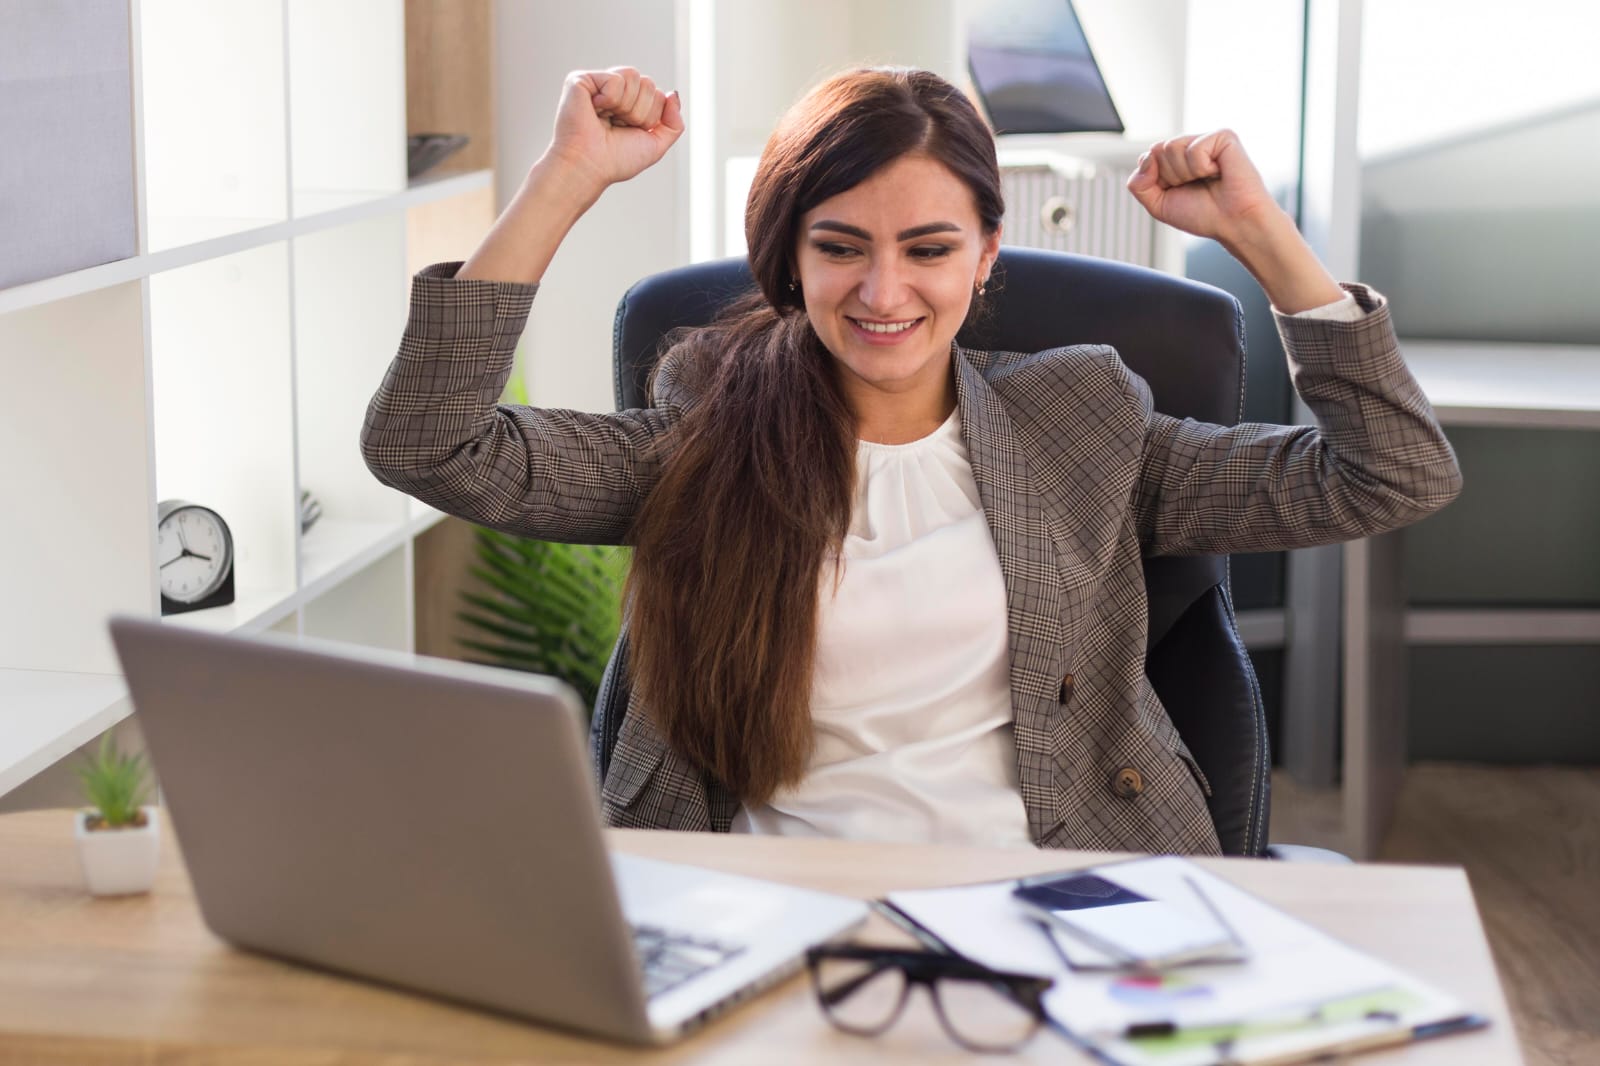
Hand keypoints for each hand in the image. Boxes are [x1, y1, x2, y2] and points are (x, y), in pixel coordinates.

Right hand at [545, 67, 683, 193]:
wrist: (589, 167)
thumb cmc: (615, 160)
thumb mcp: (655, 145)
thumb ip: (674, 123)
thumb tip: (673, 94)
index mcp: (629, 105)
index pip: (657, 94)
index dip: (650, 117)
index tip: (628, 132)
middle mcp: (614, 92)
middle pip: (648, 83)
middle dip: (639, 112)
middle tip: (617, 126)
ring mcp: (597, 84)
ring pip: (634, 76)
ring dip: (626, 107)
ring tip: (606, 119)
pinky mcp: (581, 79)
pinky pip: (615, 79)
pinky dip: (610, 99)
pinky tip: (595, 110)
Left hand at [1125, 130, 1280, 247]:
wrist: (1234, 223)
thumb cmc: (1203, 214)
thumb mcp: (1158, 205)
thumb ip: (1138, 184)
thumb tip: (1146, 157)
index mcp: (1175, 160)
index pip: (1146, 158)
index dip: (1156, 181)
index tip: (1178, 191)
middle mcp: (1189, 146)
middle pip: (1157, 150)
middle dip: (1170, 176)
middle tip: (1195, 186)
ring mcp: (1205, 139)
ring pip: (1171, 148)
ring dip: (1186, 173)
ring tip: (1207, 179)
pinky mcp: (1223, 136)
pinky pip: (1194, 150)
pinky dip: (1202, 168)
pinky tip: (1218, 172)